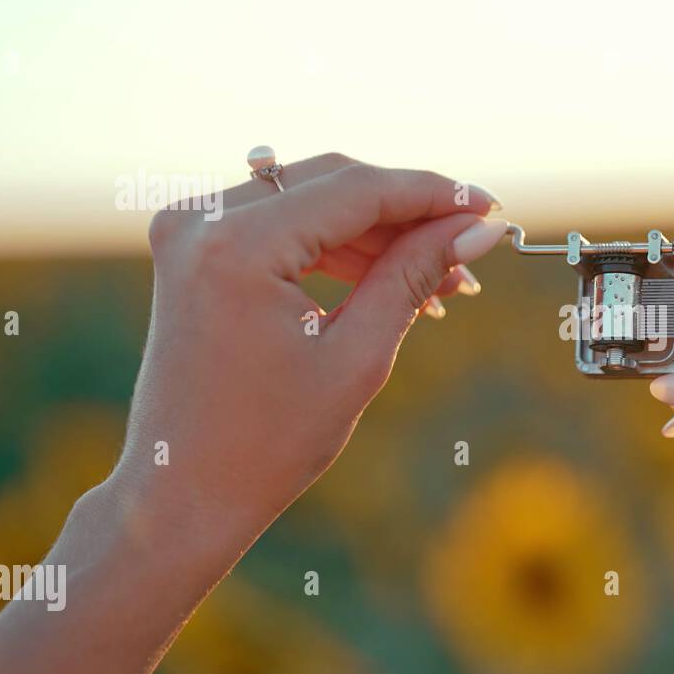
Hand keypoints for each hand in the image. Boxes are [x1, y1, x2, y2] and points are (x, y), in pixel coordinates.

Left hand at [0, 154, 508, 673]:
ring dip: (378, 232)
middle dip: (409, 211)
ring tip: (441, 279)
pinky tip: (389, 277)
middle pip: (334, 180)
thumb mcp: (357, 355)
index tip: (491, 207)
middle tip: (473, 246)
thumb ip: (415, 275)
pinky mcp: (195, 248)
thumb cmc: (268, 442)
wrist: (182, 493)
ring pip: (312, 197)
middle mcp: (204, 219)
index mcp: (237, 245)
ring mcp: (192, 229)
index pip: (358, 189)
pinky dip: (337, 245)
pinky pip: (282, 222)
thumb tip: (481, 228)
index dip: (434, 194)